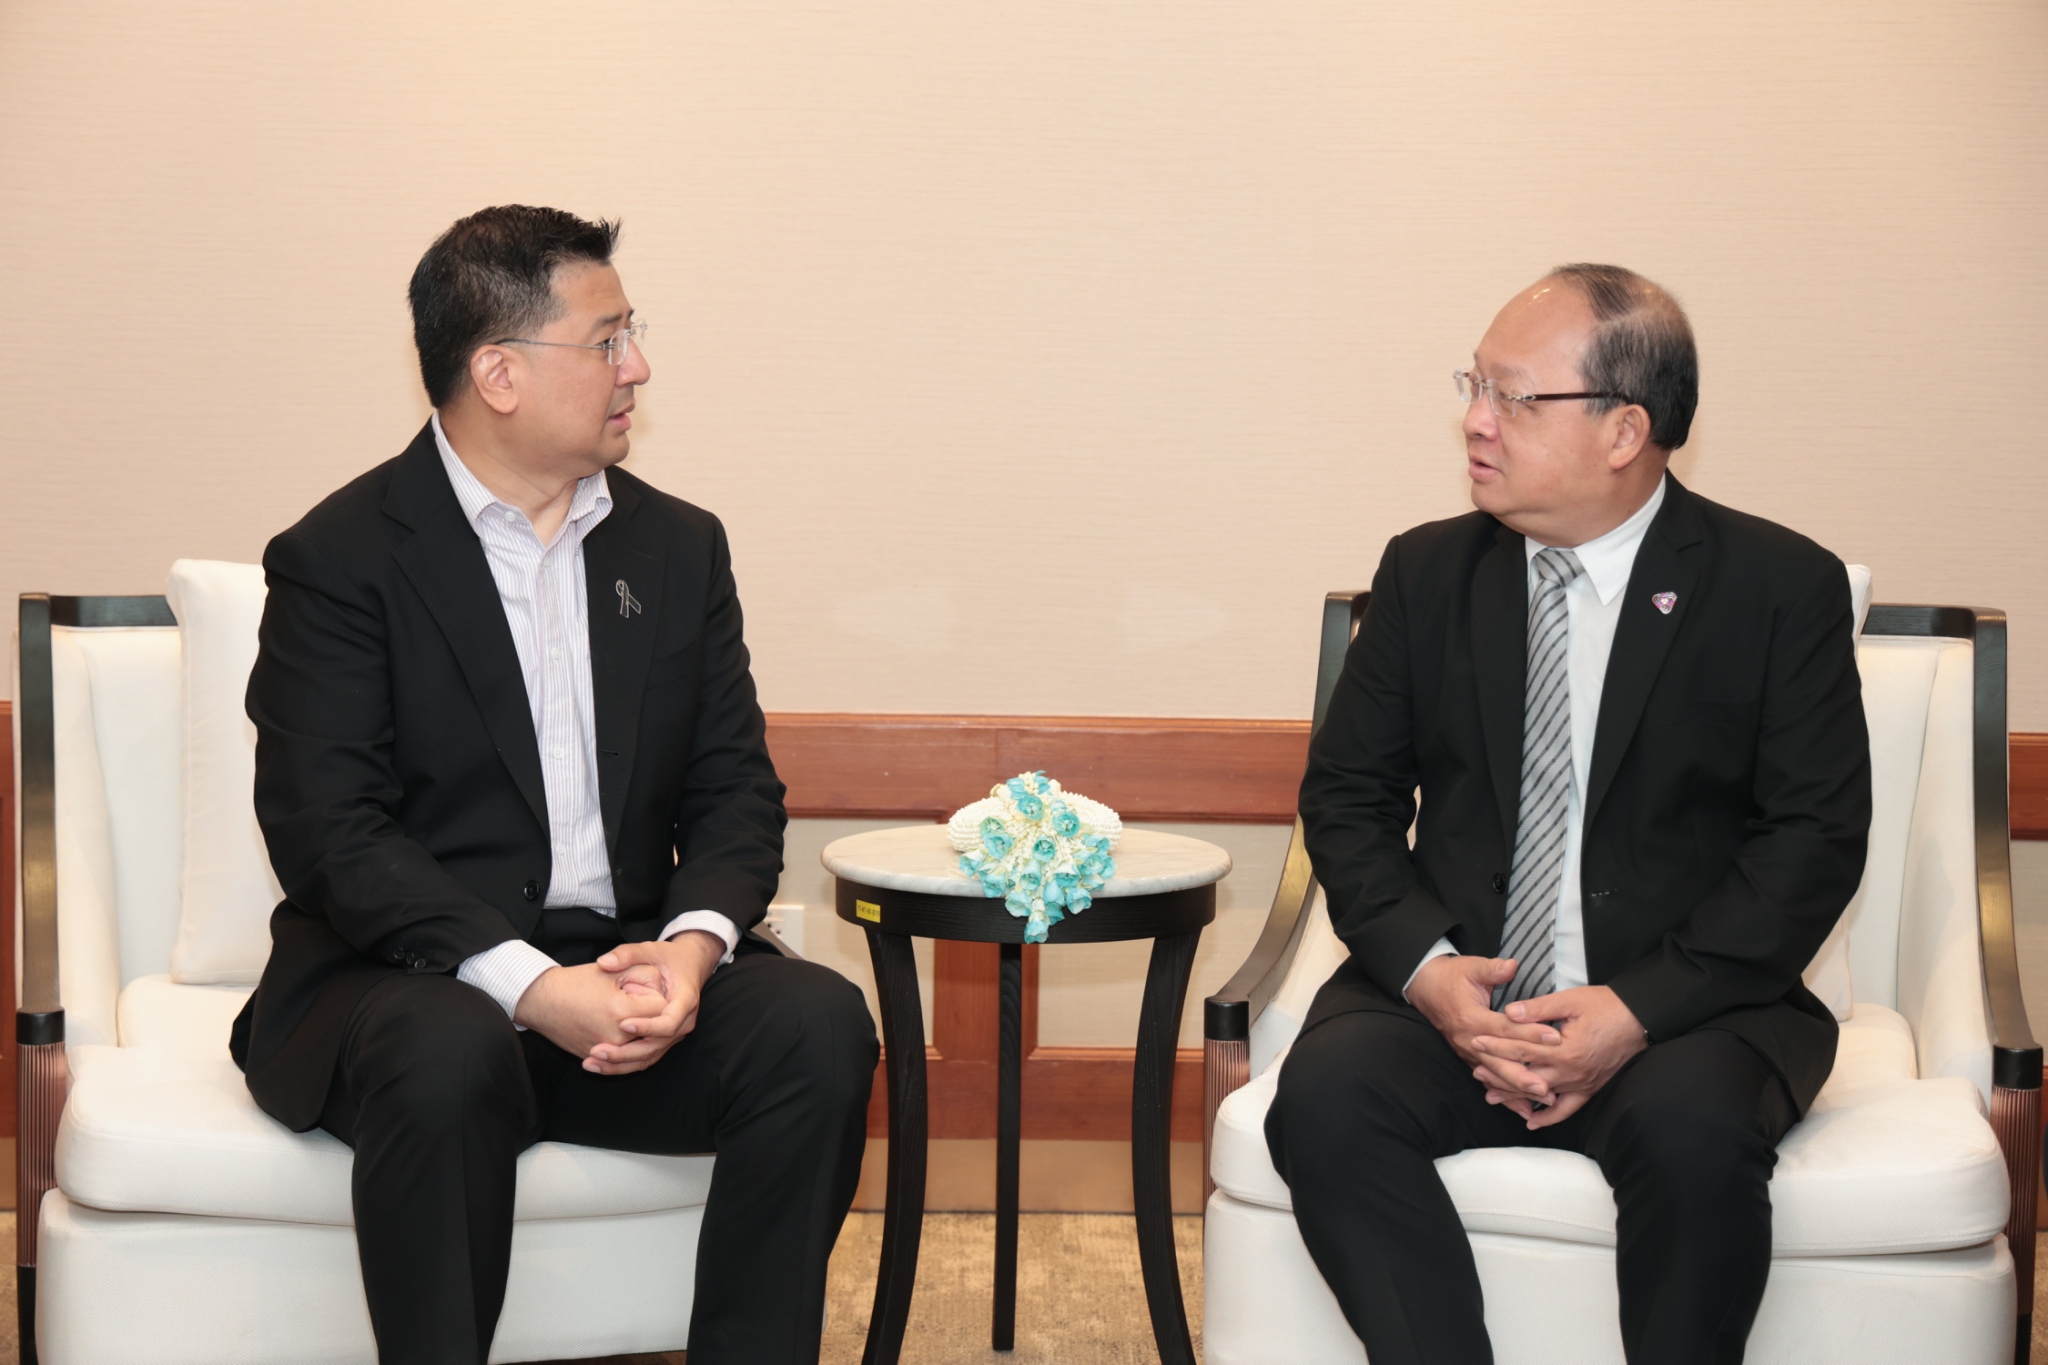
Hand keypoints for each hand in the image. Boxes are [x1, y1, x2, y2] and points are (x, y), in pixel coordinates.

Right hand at [513, 962, 668, 1062]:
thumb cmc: (577, 982)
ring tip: (640, 1023)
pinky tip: (631, 1041)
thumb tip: (662, 989)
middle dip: (653, 1018)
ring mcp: (605, 1051)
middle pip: (655, 1032)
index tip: (645, 988)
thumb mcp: (614, 971)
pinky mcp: (595, 1058)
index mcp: (622, 1012)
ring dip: (647, 1039)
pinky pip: (623, 1063)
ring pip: (642, 1052)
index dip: (657, 996)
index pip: (662, 1009)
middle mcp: (616, 1037)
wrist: (542, 1000)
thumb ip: (645, 976)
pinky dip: (631, 1054)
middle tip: (641, 1002)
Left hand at [582, 931, 726, 1074]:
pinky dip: (623, 1064)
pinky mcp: (663, 1041)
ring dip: (620, 1064)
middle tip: (598, 1051)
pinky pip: (644, 1058)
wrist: (689, 966)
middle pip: (656, 1046)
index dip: (647, 1026)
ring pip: (649, 1057)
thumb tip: (604, 962)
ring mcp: (674, 1035)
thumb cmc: (669, 958)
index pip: (669, 1022)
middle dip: (626, 1053)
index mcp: (685, 1000)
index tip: (622, 1024)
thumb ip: (628, 954)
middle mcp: (683, 1022)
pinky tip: (599, 1065)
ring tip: (592, 1062)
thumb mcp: (651, 949)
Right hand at [1406, 953, 1560, 1087]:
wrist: (1427, 988)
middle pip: (1499, 1063)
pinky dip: (1507, 1096)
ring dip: (1520, 1090)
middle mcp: (1469, 1041)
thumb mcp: (1471, 967)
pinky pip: (1490, 1081)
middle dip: (1524, 1076)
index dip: (1529, 1032)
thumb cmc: (1452, 977)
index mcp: (1471, 1018)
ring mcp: (1468, 1053)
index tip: (1554, 1037)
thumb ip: (1492, 969)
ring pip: (1496, 1076)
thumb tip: (1511, 965)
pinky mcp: (1471, 1059)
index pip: (1504, 1028)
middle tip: (1549, 1087)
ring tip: (1545, 1099)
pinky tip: (1524, 1109)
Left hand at [1470, 985, 1647, 1129]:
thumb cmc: (1605, 1006)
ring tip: (1492, 1096)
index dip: (1496, 1045)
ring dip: (1515, 1096)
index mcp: (1564, 1049)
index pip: (1521, 1049)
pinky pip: (1567, 1109)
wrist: (1640, 1019)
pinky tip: (1531, 1122)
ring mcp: (1581, 1084)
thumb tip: (1509, 1013)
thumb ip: (1538, 1009)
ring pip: (1541, 1095)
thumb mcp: (1570, 1000)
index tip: (1476, 1042)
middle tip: (1476, 1073)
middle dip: (1499, 1075)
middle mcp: (1571, 1072)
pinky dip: (1549, 1117)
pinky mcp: (1590, 1089)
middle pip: (1526, 1076)